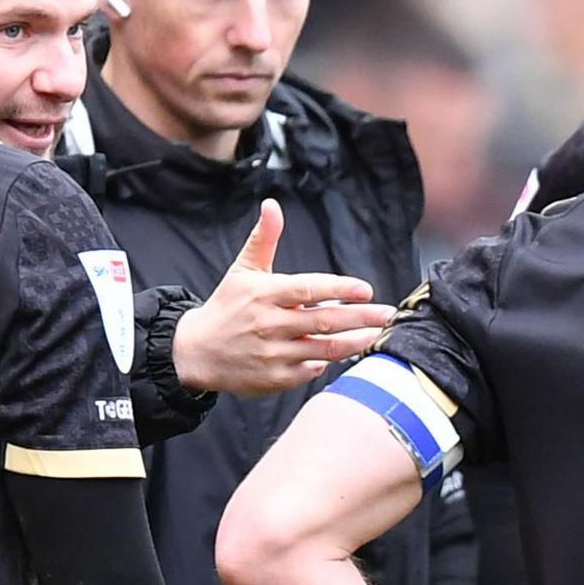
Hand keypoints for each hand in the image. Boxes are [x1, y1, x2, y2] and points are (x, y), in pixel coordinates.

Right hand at [175, 200, 395, 396]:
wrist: (195, 352)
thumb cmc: (227, 307)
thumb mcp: (242, 271)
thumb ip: (263, 239)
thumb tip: (272, 205)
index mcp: (264, 295)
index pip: (309, 289)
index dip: (340, 289)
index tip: (366, 289)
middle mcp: (270, 324)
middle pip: (325, 321)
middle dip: (361, 317)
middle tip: (388, 313)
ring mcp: (273, 354)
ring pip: (324, 349)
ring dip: (355, 342)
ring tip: (377, 333)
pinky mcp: (275, 378)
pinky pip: (311, 371)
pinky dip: (328, 362)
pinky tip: (343, 353)